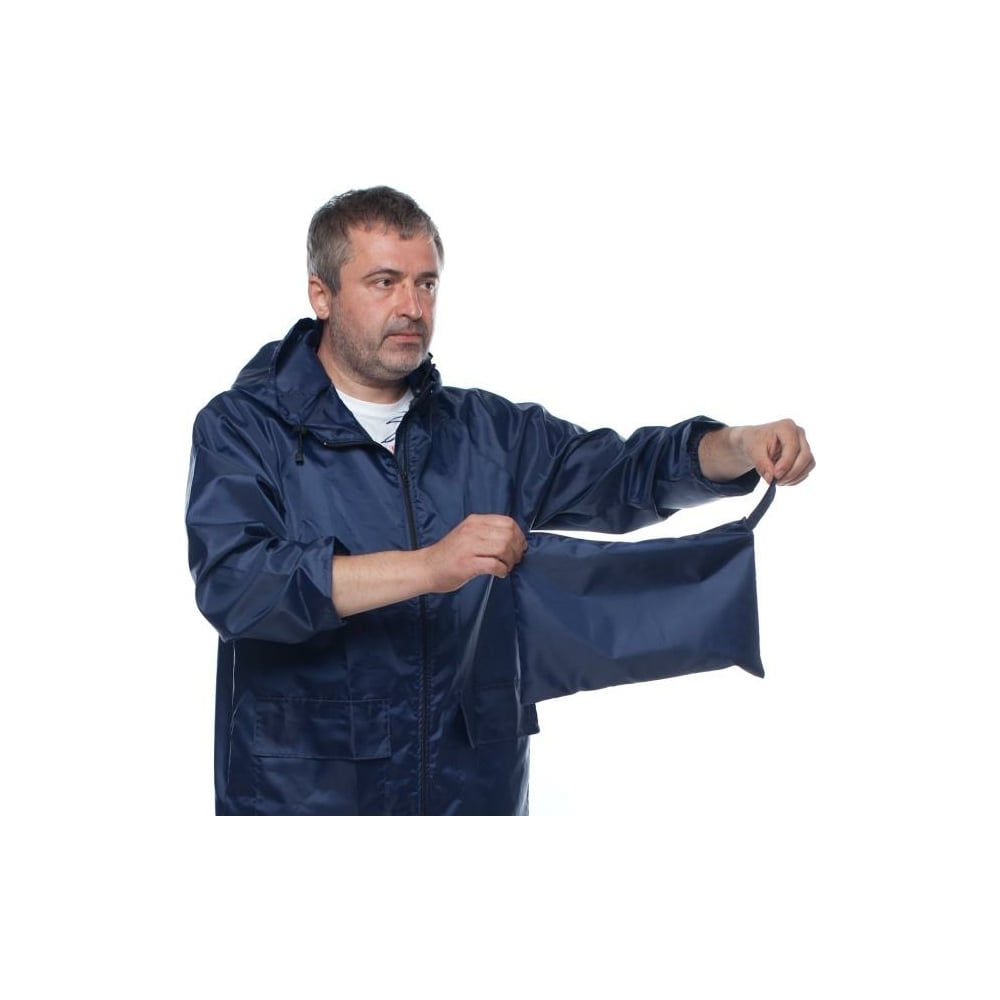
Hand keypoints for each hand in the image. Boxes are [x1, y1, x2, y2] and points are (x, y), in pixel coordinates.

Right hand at [423, 514, 527, 591]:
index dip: (519, 535)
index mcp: (474, 521)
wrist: (426, 567)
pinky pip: (495, 564)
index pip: (507, 522)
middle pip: (508, 535)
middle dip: (517, 550)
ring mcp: (469, 546)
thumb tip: (514, 539)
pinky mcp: (467, 564)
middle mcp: (472, 530)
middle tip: (514, 560)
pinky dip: (502, 570)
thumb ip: (486, 533)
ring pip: (504, 548)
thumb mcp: (467, 534)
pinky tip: (499, 573)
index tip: (519, 546)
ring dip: (510, 561)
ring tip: (506, 567)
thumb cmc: (448, 554)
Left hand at [699, 419, 814, 484]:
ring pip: (809, 465)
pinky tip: (781, 480)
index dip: (786, 465)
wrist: (750, 442)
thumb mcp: (751, 450)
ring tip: (776, 481)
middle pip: (806, 457)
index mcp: (787, 427)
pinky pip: (807, 471)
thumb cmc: (749, 442)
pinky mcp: (805, 455)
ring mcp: (805, 444)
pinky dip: (796, 479)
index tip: (774, 477)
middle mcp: (800, 433)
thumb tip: (771, 478)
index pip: (794, 449)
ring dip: (794, 478)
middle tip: (776, 482)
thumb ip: (762, 463)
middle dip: (792, 473)